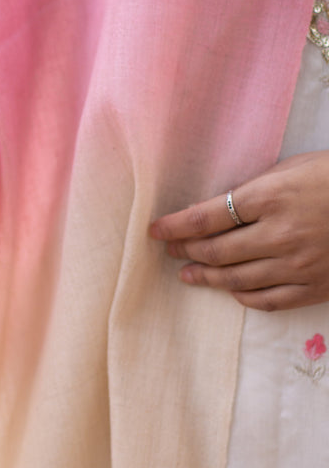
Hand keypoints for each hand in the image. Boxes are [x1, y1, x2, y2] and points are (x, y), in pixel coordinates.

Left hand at [149, 152, 328, 310]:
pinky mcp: (314, 287)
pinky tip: (232, 291)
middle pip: (216, 251)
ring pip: (236, 279)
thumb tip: (224, 207)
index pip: (205, 218)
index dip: (174, 226)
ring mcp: (297, 265)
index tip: (156, 230)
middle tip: (170, 251)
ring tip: (188, 274)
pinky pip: (268, 300)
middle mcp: (279, 234)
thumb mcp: (296, 167)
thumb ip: (258, 189)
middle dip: (186, 251)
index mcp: (270, 197)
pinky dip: (244, 296)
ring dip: (206, 276)